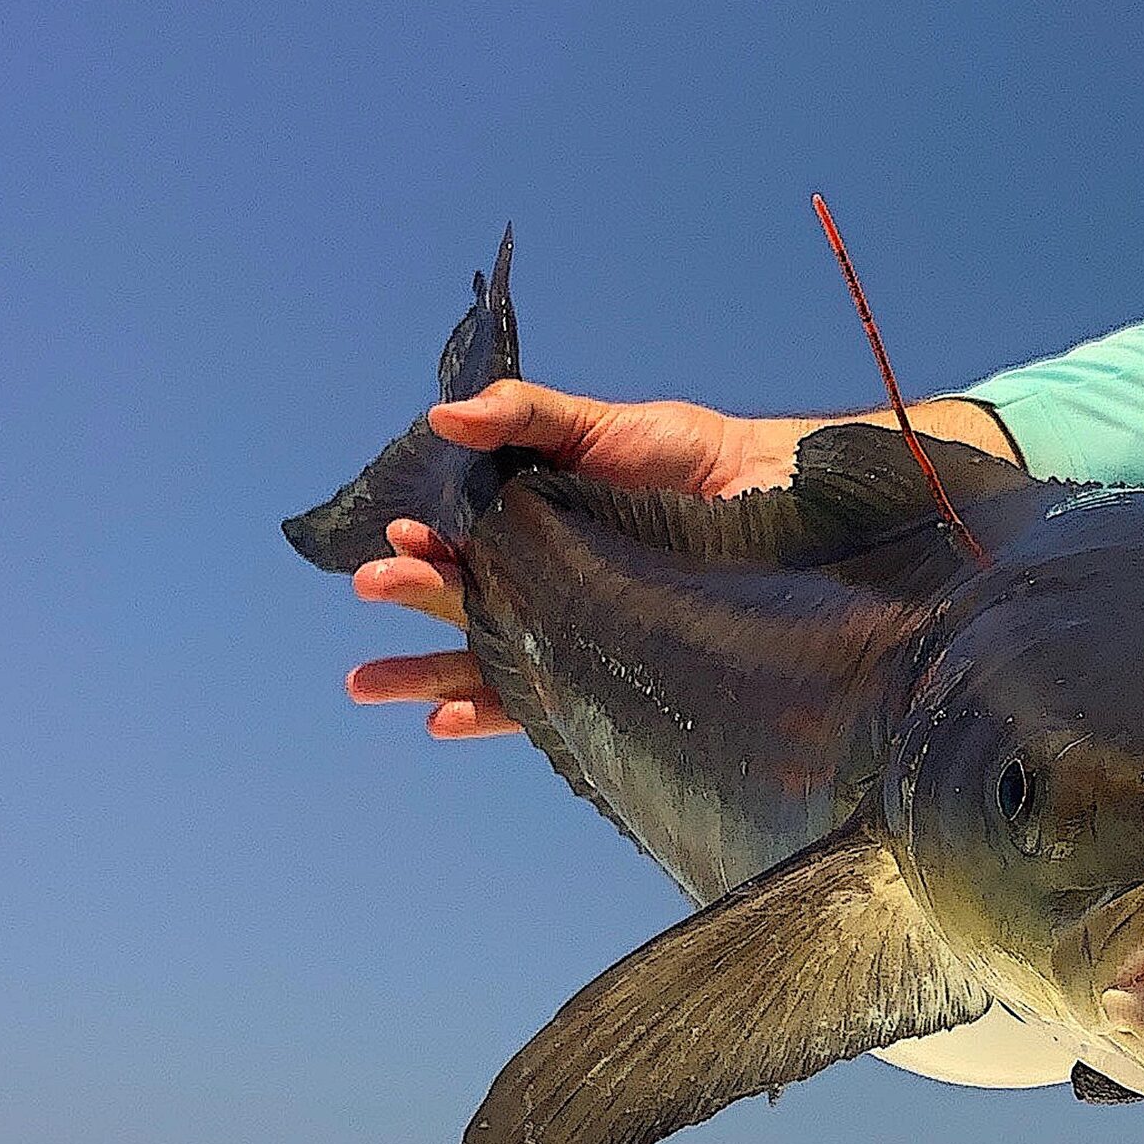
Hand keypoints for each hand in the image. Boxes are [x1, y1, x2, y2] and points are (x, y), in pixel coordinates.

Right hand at [345, 378, 1018, 737]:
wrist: (776, 502)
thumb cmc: (694, 457)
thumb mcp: (608, 427)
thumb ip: (528, 416)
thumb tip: (441, 418)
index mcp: (534, 524)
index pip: (459, 539)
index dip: (422, 544)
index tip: (394, 543)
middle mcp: (547, 581)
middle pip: (465, 596)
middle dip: (415, 597)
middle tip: (376, 587)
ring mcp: (576, 629)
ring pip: (488, 655)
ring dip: (426, 670)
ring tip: (367, 684)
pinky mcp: (614, 672)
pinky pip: (544, 702)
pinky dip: (493, 714)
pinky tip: (443, 726)